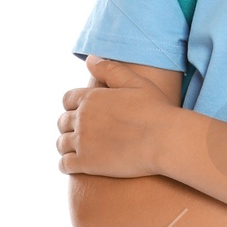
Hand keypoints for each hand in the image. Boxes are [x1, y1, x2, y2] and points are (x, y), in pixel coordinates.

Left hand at [57, 60, 171, 177]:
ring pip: (61, 144)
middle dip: (68, 126)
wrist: (165, 140)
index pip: (67, 99)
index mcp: (91, 97)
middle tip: (78, 133)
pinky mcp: (86, 163)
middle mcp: (82, 118)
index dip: (72, 106)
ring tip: (75, 150)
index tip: (80, 112)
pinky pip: (64, 165)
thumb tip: (89, 59)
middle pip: (62, 122)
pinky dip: (65, 165)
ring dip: (66, 146)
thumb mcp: (135, 82)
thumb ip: (110, 69)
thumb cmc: (155, 110)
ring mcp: (82, 141)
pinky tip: (73, 166)